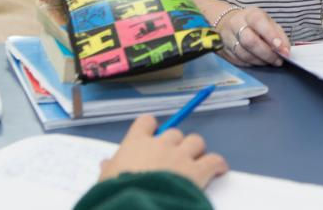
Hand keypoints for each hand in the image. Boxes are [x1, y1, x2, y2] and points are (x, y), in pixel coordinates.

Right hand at [99, 115, 227, 189]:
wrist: (136, 207)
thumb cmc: (116, 194)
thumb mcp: (105, 182)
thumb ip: (109, 169)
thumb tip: (106, 163)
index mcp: (136, 143)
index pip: (146, 122)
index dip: (151, 129)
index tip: (152, 138)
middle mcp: (160, 144)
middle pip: (174, 133)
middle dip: (175, 144)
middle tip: (172, 161)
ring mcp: (180, 156)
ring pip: (196, 141)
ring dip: (195, 152)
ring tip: (194, 165)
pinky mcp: (197, 171)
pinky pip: (214, 160)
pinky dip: (217, 164)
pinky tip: (218, 171)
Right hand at [215, 6, 289, 66]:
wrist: (226, 22)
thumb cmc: (253, 23)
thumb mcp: (268, 22)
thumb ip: (278, 34)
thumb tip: (286, 50)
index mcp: (250, 14)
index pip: (259, 22)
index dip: (271, 36)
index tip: (283, 49)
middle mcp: (235, 24)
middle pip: (249, 41)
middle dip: (266, 53)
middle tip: (278, 60)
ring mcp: (227, 37)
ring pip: (243, 54)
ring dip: (260, 61)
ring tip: (270, 62)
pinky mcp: (222, 50)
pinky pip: (238, 61)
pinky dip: (251, 64)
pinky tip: (259, 62)